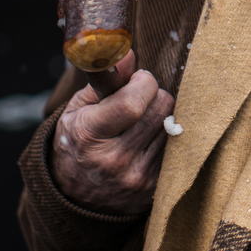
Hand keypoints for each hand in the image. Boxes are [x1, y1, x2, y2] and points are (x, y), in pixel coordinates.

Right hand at [50, 50, 174, 213]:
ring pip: (173, 125)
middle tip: (139, 99)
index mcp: (90, 135)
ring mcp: (137, 177)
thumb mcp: (77, 109)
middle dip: (154, 95)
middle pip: (162, 108)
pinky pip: (177, 148)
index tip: (137, 80)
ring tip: (140, 122)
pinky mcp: (155, 189)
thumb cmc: (76, 143)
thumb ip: (104, 80)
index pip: (134, 101)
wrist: (74, 197)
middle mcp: (115, 160)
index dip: (143, 82)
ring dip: (161, 117)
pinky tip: (147, 141)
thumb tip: (127, 53)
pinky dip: (165, 138)